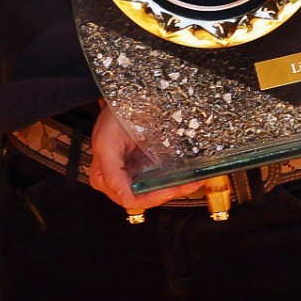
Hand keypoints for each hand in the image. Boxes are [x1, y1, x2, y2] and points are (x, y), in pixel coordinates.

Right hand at [86, 102, 200, 212]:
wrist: (123, 101)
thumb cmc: (113, 119)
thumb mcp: (107, 143)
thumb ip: (112, 174)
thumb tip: (126, 200)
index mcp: (104, 179)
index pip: (131, 200)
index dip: (152, 197)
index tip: (170, 190)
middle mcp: (119, 182)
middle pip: (147, 197)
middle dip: (169, 192)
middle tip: (189, 184)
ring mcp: (134, 175)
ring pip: (157, 190)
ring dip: (177, 188)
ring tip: (195, 180)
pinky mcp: (145, 168)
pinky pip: (161, 179)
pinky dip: (176, 180)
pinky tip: (191, 177)